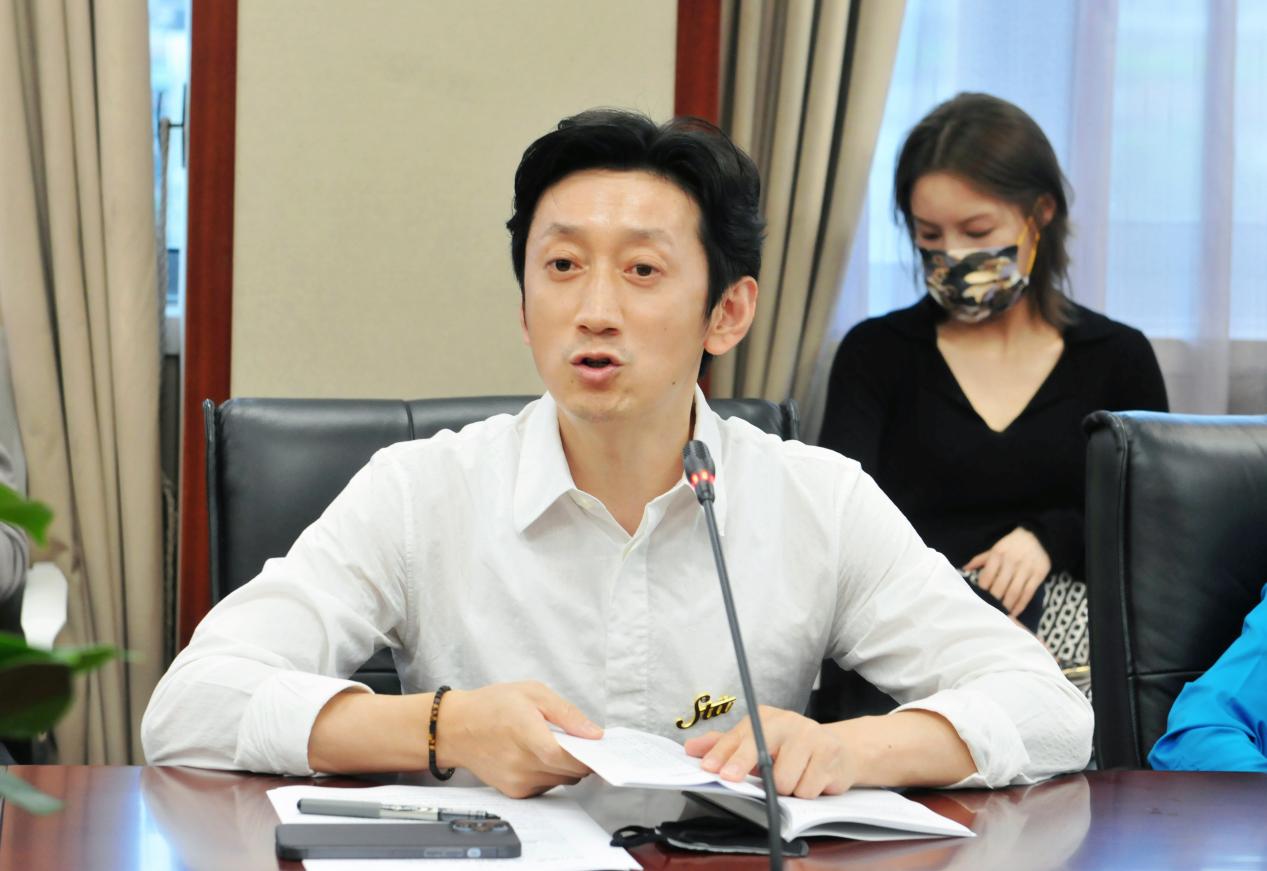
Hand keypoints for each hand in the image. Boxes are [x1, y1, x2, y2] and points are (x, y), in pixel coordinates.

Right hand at [437, 681, 600, 797]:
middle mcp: (521, 764)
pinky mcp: (514, 792)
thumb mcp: (533, 693)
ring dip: (566, 766)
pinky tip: (539, 755)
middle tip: (579, 740)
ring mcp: (517, 781)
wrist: (455, 728)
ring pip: (561, 781)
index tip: (600, 748)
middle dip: (582, 758)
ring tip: (553, 744)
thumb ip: (566, 714)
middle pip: (570, 772)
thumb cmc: (492, 706)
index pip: (567, 757)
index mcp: (526, 734)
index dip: (589, 755)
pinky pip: (547, 787)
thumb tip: (594, 733)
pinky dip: (551, 773)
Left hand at [683, 705, 856, 798]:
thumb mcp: (757, 744)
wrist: (840, 750)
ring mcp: (810, 735)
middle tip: (730, 779)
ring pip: (784, 779)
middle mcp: (787, 721)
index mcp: (765, 718)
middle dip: (742, 765)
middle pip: (759, 749)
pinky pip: (807, 788)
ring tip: (793, 777)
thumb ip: (725, 746)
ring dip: (786, 788)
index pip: (738, 737)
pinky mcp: (829, 752)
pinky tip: (812, 779)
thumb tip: (691, 748)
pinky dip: (806, 791)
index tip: (710, 768)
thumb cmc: (792, 749)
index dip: (722, 754)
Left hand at [964, 527, 1050, 616]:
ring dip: (1007, 606)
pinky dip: (1021, 605)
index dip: (982, 590)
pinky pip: (1028, 594)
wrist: (1038, 537)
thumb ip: (980, 559)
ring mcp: (1026, 569)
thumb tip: (964, 569)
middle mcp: (1011, 562)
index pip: (986, 577)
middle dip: (994, 601)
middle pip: (1000, 587)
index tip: (980, 598)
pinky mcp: (1038, 575)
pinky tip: (1014, 612)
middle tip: (990, 610)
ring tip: (1001, 614)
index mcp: (998, 554)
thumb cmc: (1012, 544)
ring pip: (1014, 592)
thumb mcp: (995, 548)